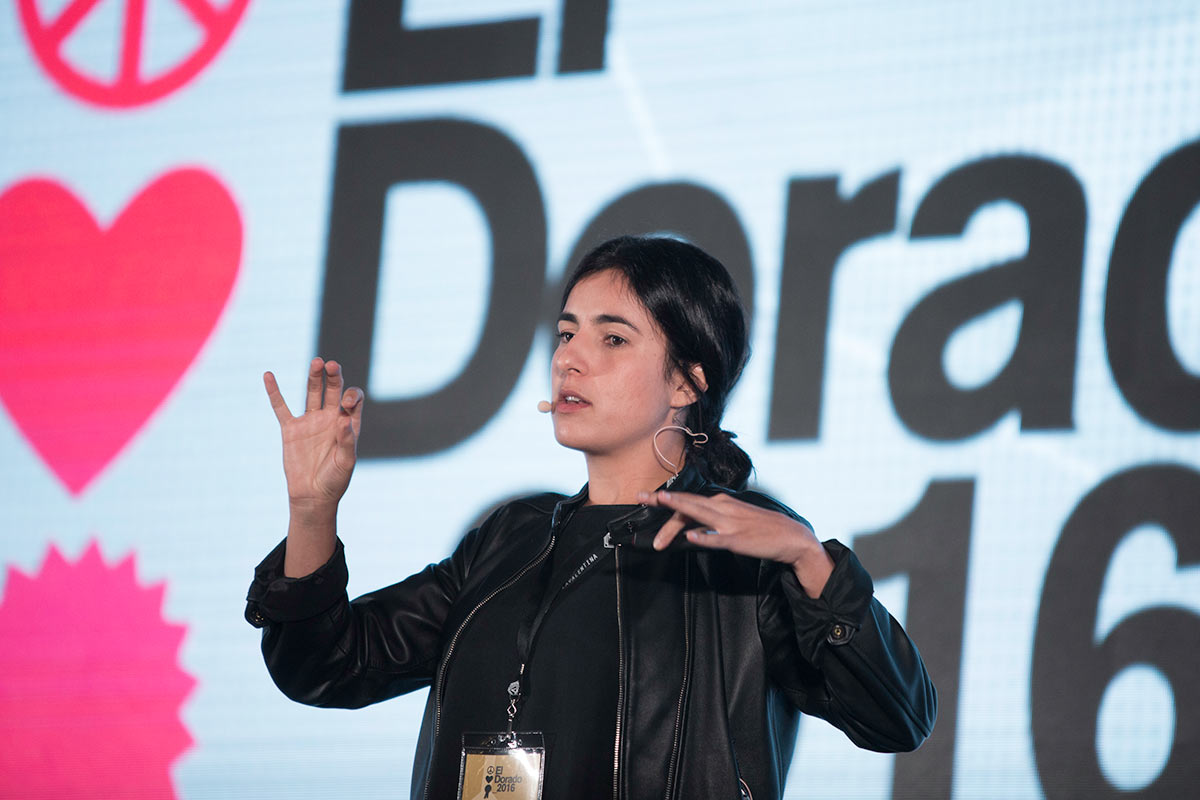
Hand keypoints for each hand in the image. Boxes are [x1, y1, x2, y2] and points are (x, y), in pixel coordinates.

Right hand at [264, 357, 363, 510]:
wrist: (313, 496)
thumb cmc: (335, 480)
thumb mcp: (346, 463)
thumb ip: (347, 441)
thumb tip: (344, 419)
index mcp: (348, 423)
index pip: (353, 400)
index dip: (351, 396)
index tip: (346, 403)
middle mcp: (330, 418)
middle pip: (333, 389)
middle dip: (334, 376)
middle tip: (331, 365)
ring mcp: (310, 421)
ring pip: (312, 392)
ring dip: (313, 376)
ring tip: (316, 362)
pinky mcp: (291, 429)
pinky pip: (281, 407)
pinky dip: (274, 392)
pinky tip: (268, 375)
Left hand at [637, 490, 834, 597]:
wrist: (790, 536)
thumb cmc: (758, 528)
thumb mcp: (733, 518)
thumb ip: (711, 521)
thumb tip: (689, 527)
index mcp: (720, 503)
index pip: (688, 500)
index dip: (665, 500)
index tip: (645, 497)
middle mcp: (722, 508)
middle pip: (688, 503)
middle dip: (663, 501)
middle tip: (640, 498)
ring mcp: (730, 523)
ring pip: (700, 512)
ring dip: (679, 508)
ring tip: (662, 502)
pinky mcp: (738, 539)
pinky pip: (718, 539)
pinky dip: (704, 537)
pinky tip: (691, 537)